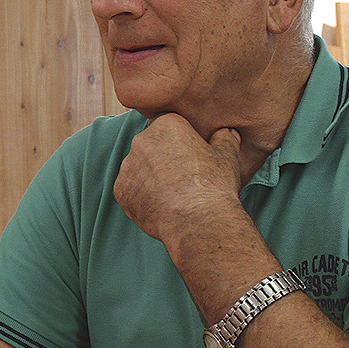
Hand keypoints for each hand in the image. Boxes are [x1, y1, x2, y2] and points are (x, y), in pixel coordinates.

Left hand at [113, 115, 246, 241]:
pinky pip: (131, 190)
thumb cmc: (214, 185)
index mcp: (166, 125)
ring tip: (173, 194)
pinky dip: (142, 196)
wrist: (198, 221)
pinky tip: (161, 206)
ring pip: (139, 168)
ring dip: (151, 177)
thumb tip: (227, 132)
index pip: (169, 125)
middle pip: (151, 145)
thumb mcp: (227, 156)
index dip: (181, 140)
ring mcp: (127, 167)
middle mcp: (141, 141)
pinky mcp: (121, 191)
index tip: (192, 155)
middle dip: (164, 158)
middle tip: (183, 176)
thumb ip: (225, 139)